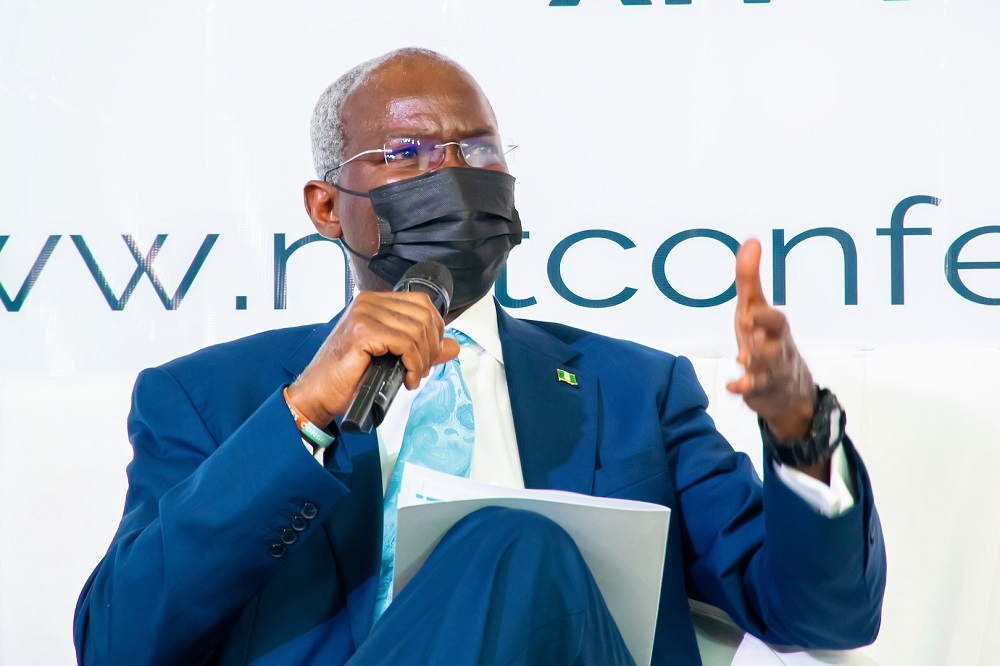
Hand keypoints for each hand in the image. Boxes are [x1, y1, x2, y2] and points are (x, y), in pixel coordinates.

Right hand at [287, 291, 459, 427]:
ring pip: (416, 330)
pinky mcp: (362, 332)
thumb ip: (422, 349)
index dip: (436, 329)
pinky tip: (407, 379)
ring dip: (422, 360)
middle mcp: (368, 302)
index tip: (431, 354)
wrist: (319, 393)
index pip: (422, 303)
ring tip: (413, 377)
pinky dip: (413, 364)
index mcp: (374, 302)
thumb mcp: (392, 358)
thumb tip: (453, 346)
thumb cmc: (348, 376)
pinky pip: (405, 344)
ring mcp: (364, 314)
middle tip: (422, 371)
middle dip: (431, 347)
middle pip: (424, 315)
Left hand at [725, 239, 814, 441]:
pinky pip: (754, 392)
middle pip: (774, 348)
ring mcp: (771, 374)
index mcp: (775, 329)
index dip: (763, 318)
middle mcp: (776, 351)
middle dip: (762, 345)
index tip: (748, 314)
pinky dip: (743, 388)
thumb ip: (750, 279)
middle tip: (746, 340)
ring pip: (765, 372)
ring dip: (753, 367)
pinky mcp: (761, 392)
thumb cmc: (767, 338)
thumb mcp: (755, 309)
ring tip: (742, 361)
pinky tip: (732, 385)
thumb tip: (751, 240)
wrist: (791, 389)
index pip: (775, 320)